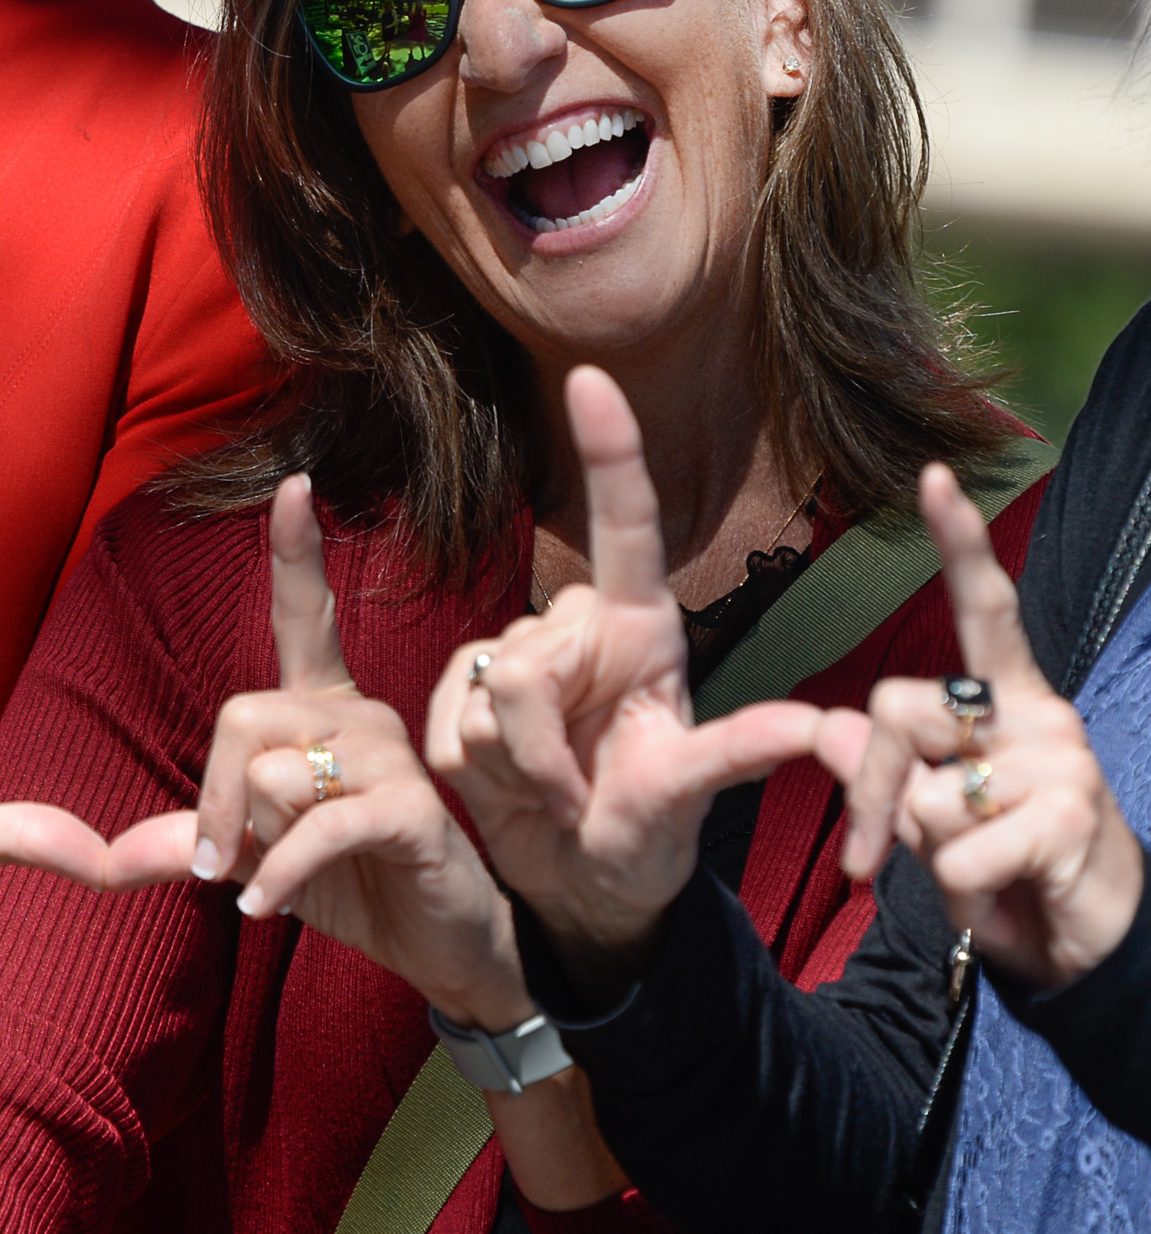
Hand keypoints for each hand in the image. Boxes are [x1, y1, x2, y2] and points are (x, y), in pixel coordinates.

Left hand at [102, 476, 532, 1028]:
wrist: (439, 949)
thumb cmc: (350, 885)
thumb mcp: (252, 859)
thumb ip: (184, 843)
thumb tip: (97, 848)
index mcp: (321, 708)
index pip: (305, 614)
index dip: (296, 553)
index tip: (294, 484)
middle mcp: (358, 716)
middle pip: (242, 714)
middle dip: (214, 795)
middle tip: (217, 859)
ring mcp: (390, 758)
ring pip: (274, 770)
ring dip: (253, 841)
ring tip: (268, 883)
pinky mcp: (412, 810)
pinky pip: (316, 825)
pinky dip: (279, 874)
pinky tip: (267, 906)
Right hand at [427, 367, 825, 996]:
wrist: (581, 889)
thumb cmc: (650, 836)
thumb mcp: (693, 797)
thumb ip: (739, 754)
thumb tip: (821, 728)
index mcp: (642, 630)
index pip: (627, 526)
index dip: (609, 451)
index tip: (592, 380)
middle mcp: (576, 631)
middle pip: (526, 657)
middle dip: (543, 743)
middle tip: (577, 794)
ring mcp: (512, 663)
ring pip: (485, 693)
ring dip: (514, 766)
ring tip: (552, 796)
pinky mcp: (461, 701)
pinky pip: (449, 725)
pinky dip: (476, 773)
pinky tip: (506, 792)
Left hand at [815, 466, 1142, 993]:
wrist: (1083, 949)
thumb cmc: (1002, 865)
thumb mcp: (929, 815)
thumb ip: (883, 769)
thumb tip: (833, 731)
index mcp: (1004, 696)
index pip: (982, 607)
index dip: (958, 542)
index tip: (932, 475)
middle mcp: (1038, 711)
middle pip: (897, 711)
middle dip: (871, 792)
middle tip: (876, 854)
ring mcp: (1060, 759)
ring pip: (925, 796)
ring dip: (931, 855)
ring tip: (985, 869)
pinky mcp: (1071, 816)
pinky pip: (959, 852)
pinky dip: (962, 891)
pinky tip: (1007, 891)